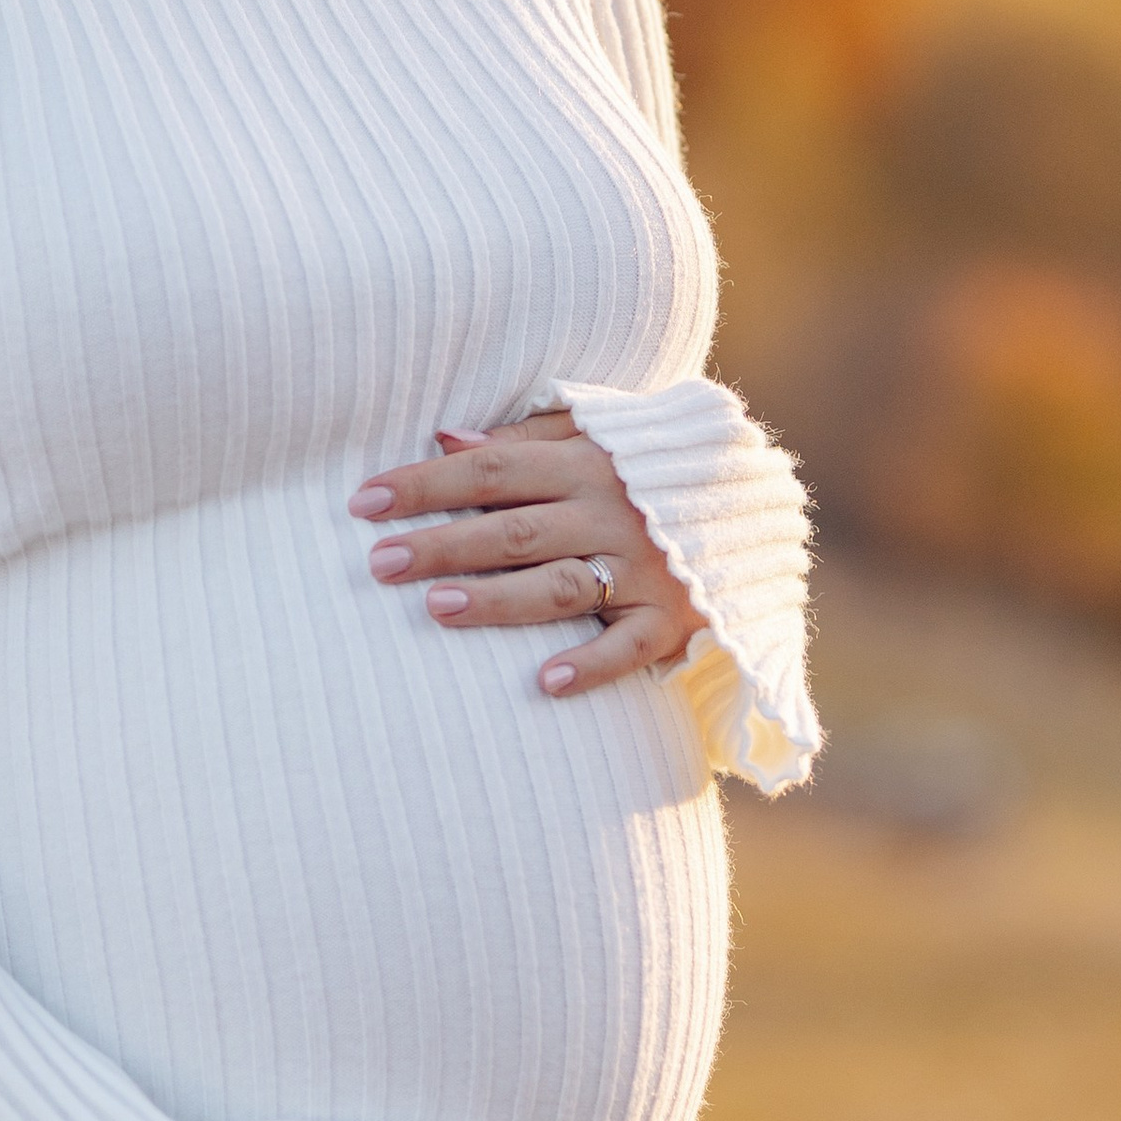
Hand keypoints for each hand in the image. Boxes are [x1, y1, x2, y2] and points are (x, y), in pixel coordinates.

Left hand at [350, 409, 706, 699]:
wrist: (757, 507)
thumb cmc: (649, 471)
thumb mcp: (597, 438)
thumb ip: (525, 440)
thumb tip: (443, 438)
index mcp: (585, 464)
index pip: (491, 470)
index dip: (425, 484)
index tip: (364, 502)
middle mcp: (611, 513)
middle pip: (512, 529)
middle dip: (441, 544)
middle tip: (377, 562)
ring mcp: (643, 568)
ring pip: (560, 585)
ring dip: (498, 599)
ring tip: (436, 607)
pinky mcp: (671, 619)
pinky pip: (629, 646)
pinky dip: (591, 665)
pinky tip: (545, 683)